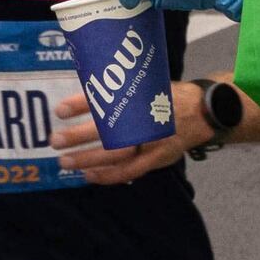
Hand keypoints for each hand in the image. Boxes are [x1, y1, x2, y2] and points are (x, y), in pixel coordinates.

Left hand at [44, 79, 197, 187]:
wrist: (204, 112)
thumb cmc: (168, 96)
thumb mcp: (146, 84)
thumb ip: (121, 89)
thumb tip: (87, 90)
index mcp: (144, 96)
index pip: (108, 99)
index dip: (82, 104)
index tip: (60, 109)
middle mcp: (149, 119)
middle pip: (110, 130)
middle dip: (79, 137)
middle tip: (55, 140)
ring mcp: (154, 142)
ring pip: (117, 154)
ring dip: (88, 159)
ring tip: (65, 161)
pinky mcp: (158, 159)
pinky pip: (130, 171)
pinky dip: (108, 175)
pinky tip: (89, 175)